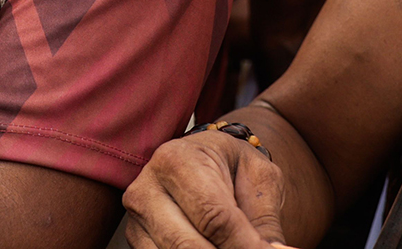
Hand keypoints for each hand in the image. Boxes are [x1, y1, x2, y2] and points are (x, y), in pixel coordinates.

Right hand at [124, 130, 290, 248]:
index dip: (245, 245)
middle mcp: (146, 188)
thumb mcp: (259, 180)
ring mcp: (136, 218)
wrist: (207, 160)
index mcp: (177, 160)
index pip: (214, 217)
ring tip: (237, 245)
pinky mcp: (136, 240)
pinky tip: (216, 246)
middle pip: (188, 245)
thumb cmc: (235, 168)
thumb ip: (265, 222)